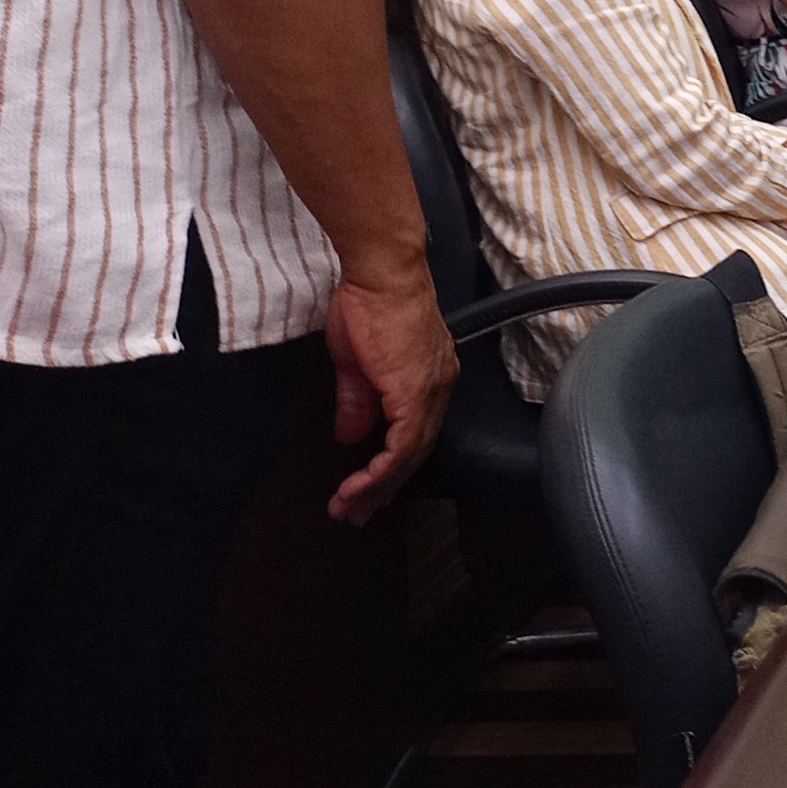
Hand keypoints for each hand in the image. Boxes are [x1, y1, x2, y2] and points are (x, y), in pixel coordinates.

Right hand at [318, 269, 455, 525]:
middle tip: (355, 512)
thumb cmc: (368, 305)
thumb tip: (351, 433)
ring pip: (411, 453)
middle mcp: (437, 386)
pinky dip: (382, 469)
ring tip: (349, 506)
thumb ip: (357, 400)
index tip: (362, 490)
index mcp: (427, 378)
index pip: (414, 434)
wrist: (381, 275)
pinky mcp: (415, 391)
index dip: (389, 466)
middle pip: (415, 451)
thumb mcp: (355, 362)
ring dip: (378, 485)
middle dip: (383, 487)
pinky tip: (361, 485)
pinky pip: (403, 443)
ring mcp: (430, 389)